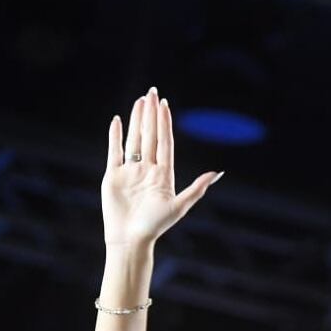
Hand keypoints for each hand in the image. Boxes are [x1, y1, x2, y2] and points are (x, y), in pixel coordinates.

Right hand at [102, 87, 222, 247]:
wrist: (130, 239)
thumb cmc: (156, 226)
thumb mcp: (180, 206)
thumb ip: (197, 188)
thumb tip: (217, 173)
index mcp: (164, 174)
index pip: (165, 142)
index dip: (165, 123)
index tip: (165, 104)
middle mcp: (147, 169)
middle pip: (150, 136)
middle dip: (151, 114)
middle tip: (152, 92)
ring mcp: (130, 171)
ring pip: (134, 139)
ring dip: (136, 120)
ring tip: (139, 101)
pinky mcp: (112, 175)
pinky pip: (114, 151)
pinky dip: (115, 136)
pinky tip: (117, 120)